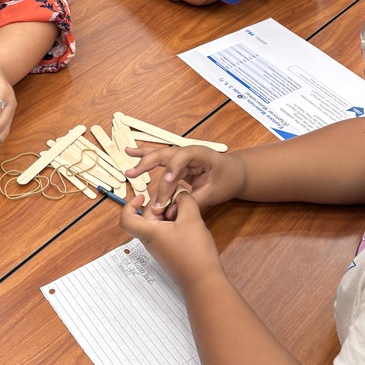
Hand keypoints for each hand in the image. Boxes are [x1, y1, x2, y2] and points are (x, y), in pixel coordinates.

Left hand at [118, 192, 224, 290]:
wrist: (203, 280)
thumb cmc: (193, 251)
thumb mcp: (191, 219)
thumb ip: (185, 201)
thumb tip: (180, 194)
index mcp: (148, 232)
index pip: (126, 219)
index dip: (130, 205)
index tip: (143, 196)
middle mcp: (151, 240)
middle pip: (148, 215)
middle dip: (162, 204)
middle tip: (179, 199)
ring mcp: (161, 246)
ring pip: (160, 222)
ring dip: (172, 212)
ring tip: (188, 211)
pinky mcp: (171, 251)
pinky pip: (168, 231)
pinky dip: (177, 222)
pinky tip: (191, 221)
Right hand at [124, 144, 246, 220]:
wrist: (236, 172)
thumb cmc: (228, 180)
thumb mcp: (214, 194)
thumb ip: (192, 202)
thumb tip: (170, 212)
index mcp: (202, 155)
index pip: (183, 157)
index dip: (173, 168)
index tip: (166, 181)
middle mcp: (189, 151)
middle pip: (166, 154)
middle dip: (149, 163)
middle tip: (133, 175)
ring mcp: (183, 155)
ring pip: (160, 155)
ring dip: (143, 158)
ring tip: (127, 158)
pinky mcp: (179, 162)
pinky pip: (161, 159)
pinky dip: (147, 157)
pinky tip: (132, 152)